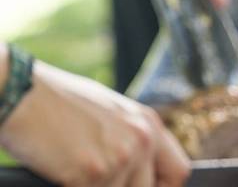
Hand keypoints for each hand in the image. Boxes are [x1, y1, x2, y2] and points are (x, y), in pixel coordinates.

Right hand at [0, 61, 189, 186]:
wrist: (24, 94)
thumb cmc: (60, 103)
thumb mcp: (111, 113)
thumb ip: (130, 138)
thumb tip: (139, 168)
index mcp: (148, 123)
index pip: (179, 170)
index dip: (163, 186)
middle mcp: (141, 140)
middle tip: (99, 181)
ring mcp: (119, 157)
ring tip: (76, 171)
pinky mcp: (92, 173)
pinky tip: (64, 174)